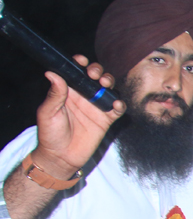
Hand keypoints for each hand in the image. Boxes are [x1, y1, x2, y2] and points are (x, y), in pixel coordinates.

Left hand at [33, 56, 125, 177]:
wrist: (61, 157)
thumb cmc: (50, 134)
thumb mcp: (48, 112)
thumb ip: (54, 93)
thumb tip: (52, 73)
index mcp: (68, 91)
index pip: (75, 72)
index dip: (80, 64)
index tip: (81, 61)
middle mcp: (83, 96)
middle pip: (95, 77)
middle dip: (97, 71)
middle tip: (94, 75)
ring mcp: (95, 107)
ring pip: (107, 89)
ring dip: (109, 83)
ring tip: (105, 85)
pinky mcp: (106, 119)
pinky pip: (117, 109)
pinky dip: (119, 104)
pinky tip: (115, 104)